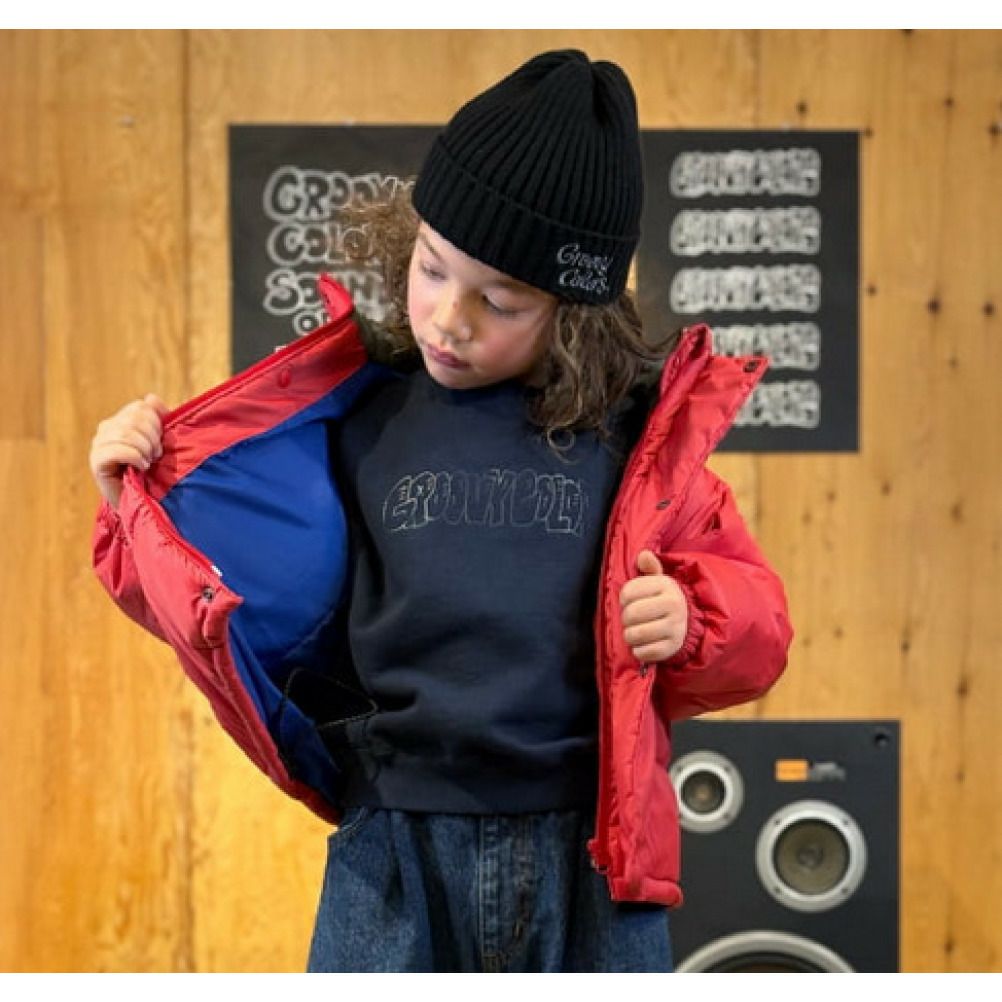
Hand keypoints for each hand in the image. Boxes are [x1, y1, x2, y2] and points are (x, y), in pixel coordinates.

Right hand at [89, 393, 167, 508]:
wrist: (143, 503)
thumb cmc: (154, 472)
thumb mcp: (160, 442)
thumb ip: (159, 419)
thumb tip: (151, 397)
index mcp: (121, 420)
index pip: (141, 407)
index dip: (156, 424)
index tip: (160, 444)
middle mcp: (106, 429)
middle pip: (135, 419)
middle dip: (152, 438)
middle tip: (155, 456)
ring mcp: (98, 444)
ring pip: (126, 433)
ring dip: (145, 449)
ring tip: (148, 462)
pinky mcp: (96, 461)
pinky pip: (116, 450)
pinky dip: (134, 458)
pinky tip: (141, 467)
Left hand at [619, 549, 687, 663]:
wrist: (689, 622)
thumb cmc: (663, 599)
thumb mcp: (658, 580)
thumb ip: (649, 567)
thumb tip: (644, 555)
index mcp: (666, 585)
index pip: (628, 592)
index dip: (623, 598)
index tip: (628, 601)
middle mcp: (673, 605)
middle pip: (631, 614)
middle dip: (625, 618)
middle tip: (631, 619)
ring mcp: (675, 627)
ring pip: (635, 634)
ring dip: (629, 635)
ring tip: (634, 632)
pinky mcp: (672, 647)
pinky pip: (643, 652)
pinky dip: (638, 650)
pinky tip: (642, 644)